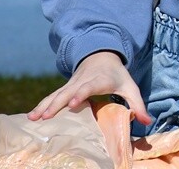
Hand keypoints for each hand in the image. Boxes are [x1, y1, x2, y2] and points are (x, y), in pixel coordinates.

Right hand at [28, 50, 150, 125]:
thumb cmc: (118, 76)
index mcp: (100, 80)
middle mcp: (83, 81)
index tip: (74, 103)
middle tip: (46, 116)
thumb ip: (138, 105)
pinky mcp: (65, 87)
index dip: (81, 94)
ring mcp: (72, 84)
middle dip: (57, 103)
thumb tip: (147, 122)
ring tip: (33, 118)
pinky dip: (42, 104)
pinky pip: (52, 96)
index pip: (90, 86)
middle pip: (68, 91)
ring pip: (56, 94)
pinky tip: (31, 116)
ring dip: (45, 105)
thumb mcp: (131, 88)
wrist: (102, 55)